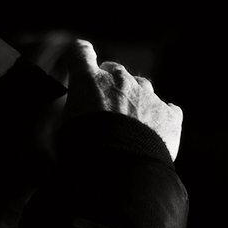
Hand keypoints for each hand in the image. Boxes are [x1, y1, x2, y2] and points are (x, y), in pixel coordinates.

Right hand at [62, 39, 182, 160]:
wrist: (119, 174)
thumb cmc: (82, 154)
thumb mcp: (58, 133)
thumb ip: (62, 115)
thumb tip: (66, 113)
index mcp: (89, 81)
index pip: (80, 52)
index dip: (78, 56)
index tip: (78, 62)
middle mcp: (120, 81)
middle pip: (114, 71)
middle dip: (108, 85)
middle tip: (102, 109)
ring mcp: (148, 96)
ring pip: (141, 88)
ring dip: (134, 100)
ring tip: (128, 127)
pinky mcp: (170, 115)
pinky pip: (167, 109)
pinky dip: (160, 118)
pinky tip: (153, 134)